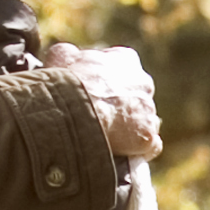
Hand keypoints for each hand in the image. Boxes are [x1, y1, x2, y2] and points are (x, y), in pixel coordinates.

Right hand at [56, 44, 163, 166]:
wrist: (74, 110)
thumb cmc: (66, 82)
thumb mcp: (60, 56)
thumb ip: (70, 55)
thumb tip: (70, 58)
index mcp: (125, 59)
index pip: (123, 66)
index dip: (109, 81)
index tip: (97, 91)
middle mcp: (143, 82)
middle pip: (136, 95)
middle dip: (122, 105)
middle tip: (101, 117)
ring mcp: (148, 110)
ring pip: (144, 120)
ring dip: (131, 128)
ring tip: (111, 138)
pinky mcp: (147, 136)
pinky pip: (149, 145)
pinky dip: (139, 149)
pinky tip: (125, 153)